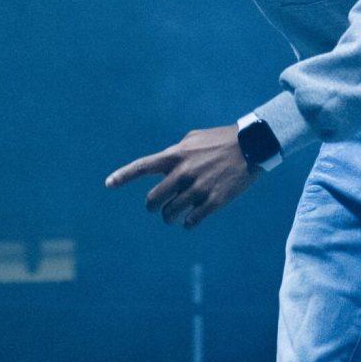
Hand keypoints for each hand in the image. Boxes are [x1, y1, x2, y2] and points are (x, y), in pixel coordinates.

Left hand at [105, 125, 260, 228]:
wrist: (252, 146)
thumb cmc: (222, 140)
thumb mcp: (195, 138)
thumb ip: (177, 151)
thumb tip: (165, 165)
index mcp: (176, 154)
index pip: (143, 166)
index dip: (124, 176)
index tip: (108, 184)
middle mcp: (183, 172)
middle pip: (153, 199)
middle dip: (153, 206)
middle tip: (156, 207)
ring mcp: (198, 188)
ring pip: (170, 214)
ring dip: (169, 217)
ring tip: (174, 214)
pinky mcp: (213, 201)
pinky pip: (191, 221)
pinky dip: (187, 223)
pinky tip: (190, 220)